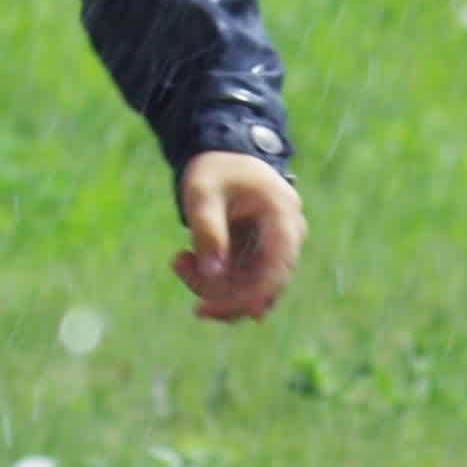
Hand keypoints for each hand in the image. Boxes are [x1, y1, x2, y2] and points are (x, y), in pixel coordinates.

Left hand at [172, 151, 303, 322]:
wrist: (221, 157)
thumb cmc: (214, 171)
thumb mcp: (202, 194)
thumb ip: (208, 230)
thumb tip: (213, 274)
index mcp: (283, 214)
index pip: (278, 267)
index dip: (253, 295)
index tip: (216, 309)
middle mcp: (287, 236)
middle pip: (265, 286)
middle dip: (221, 293)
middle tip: (180, 270)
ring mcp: (275, 250)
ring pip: (249, 291)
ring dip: (211, 287)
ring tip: (178, 260)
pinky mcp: (259, 258)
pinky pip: (240, 284)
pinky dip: (212, 281)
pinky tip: (185, 260)